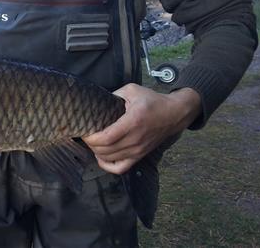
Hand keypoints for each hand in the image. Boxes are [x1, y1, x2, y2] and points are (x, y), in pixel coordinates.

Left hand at [83, 84, 200, 174]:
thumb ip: (114, 94)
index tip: (84, 131)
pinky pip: (121, 168)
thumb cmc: (153, 101)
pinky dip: (107, 165)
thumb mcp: (132, 90)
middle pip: (105, 150)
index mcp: (133, 122)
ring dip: (96, 152)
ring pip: (110, 159)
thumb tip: (97, 102)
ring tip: (92, 142)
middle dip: (91, 144)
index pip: (107, 138)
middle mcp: (135, 139)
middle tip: (86, 134)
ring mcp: (138, 150)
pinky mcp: (140, 155)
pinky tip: (101, 156)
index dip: (91, 138)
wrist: (175, 114)